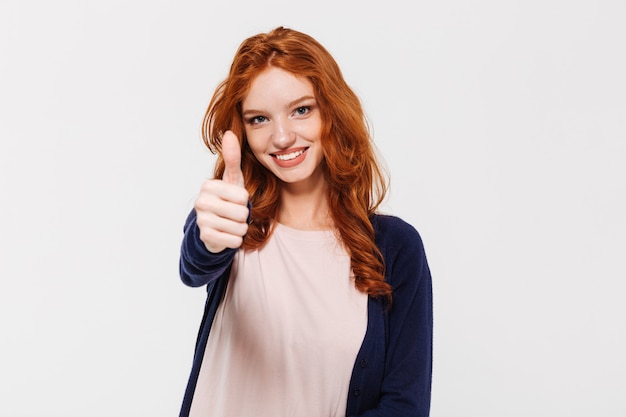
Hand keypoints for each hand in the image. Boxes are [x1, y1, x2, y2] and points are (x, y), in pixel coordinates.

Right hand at [194, 131, 248, 252]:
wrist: (213, 227)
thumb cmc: (226, 200)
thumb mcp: (232, 179)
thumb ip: (232, 158)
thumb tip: (229, 133)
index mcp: (208, 185)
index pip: (243, 196)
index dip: (244, 200)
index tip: (234, 200)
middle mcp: (201, 202)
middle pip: (242, 212)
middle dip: (244, 216)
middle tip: (233, 214)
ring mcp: (201, 220)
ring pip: (240, 228)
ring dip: (240, 228)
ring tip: (230, 223)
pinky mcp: (205, 238)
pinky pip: (234, 240)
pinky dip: (235, 240)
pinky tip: (226, 234)